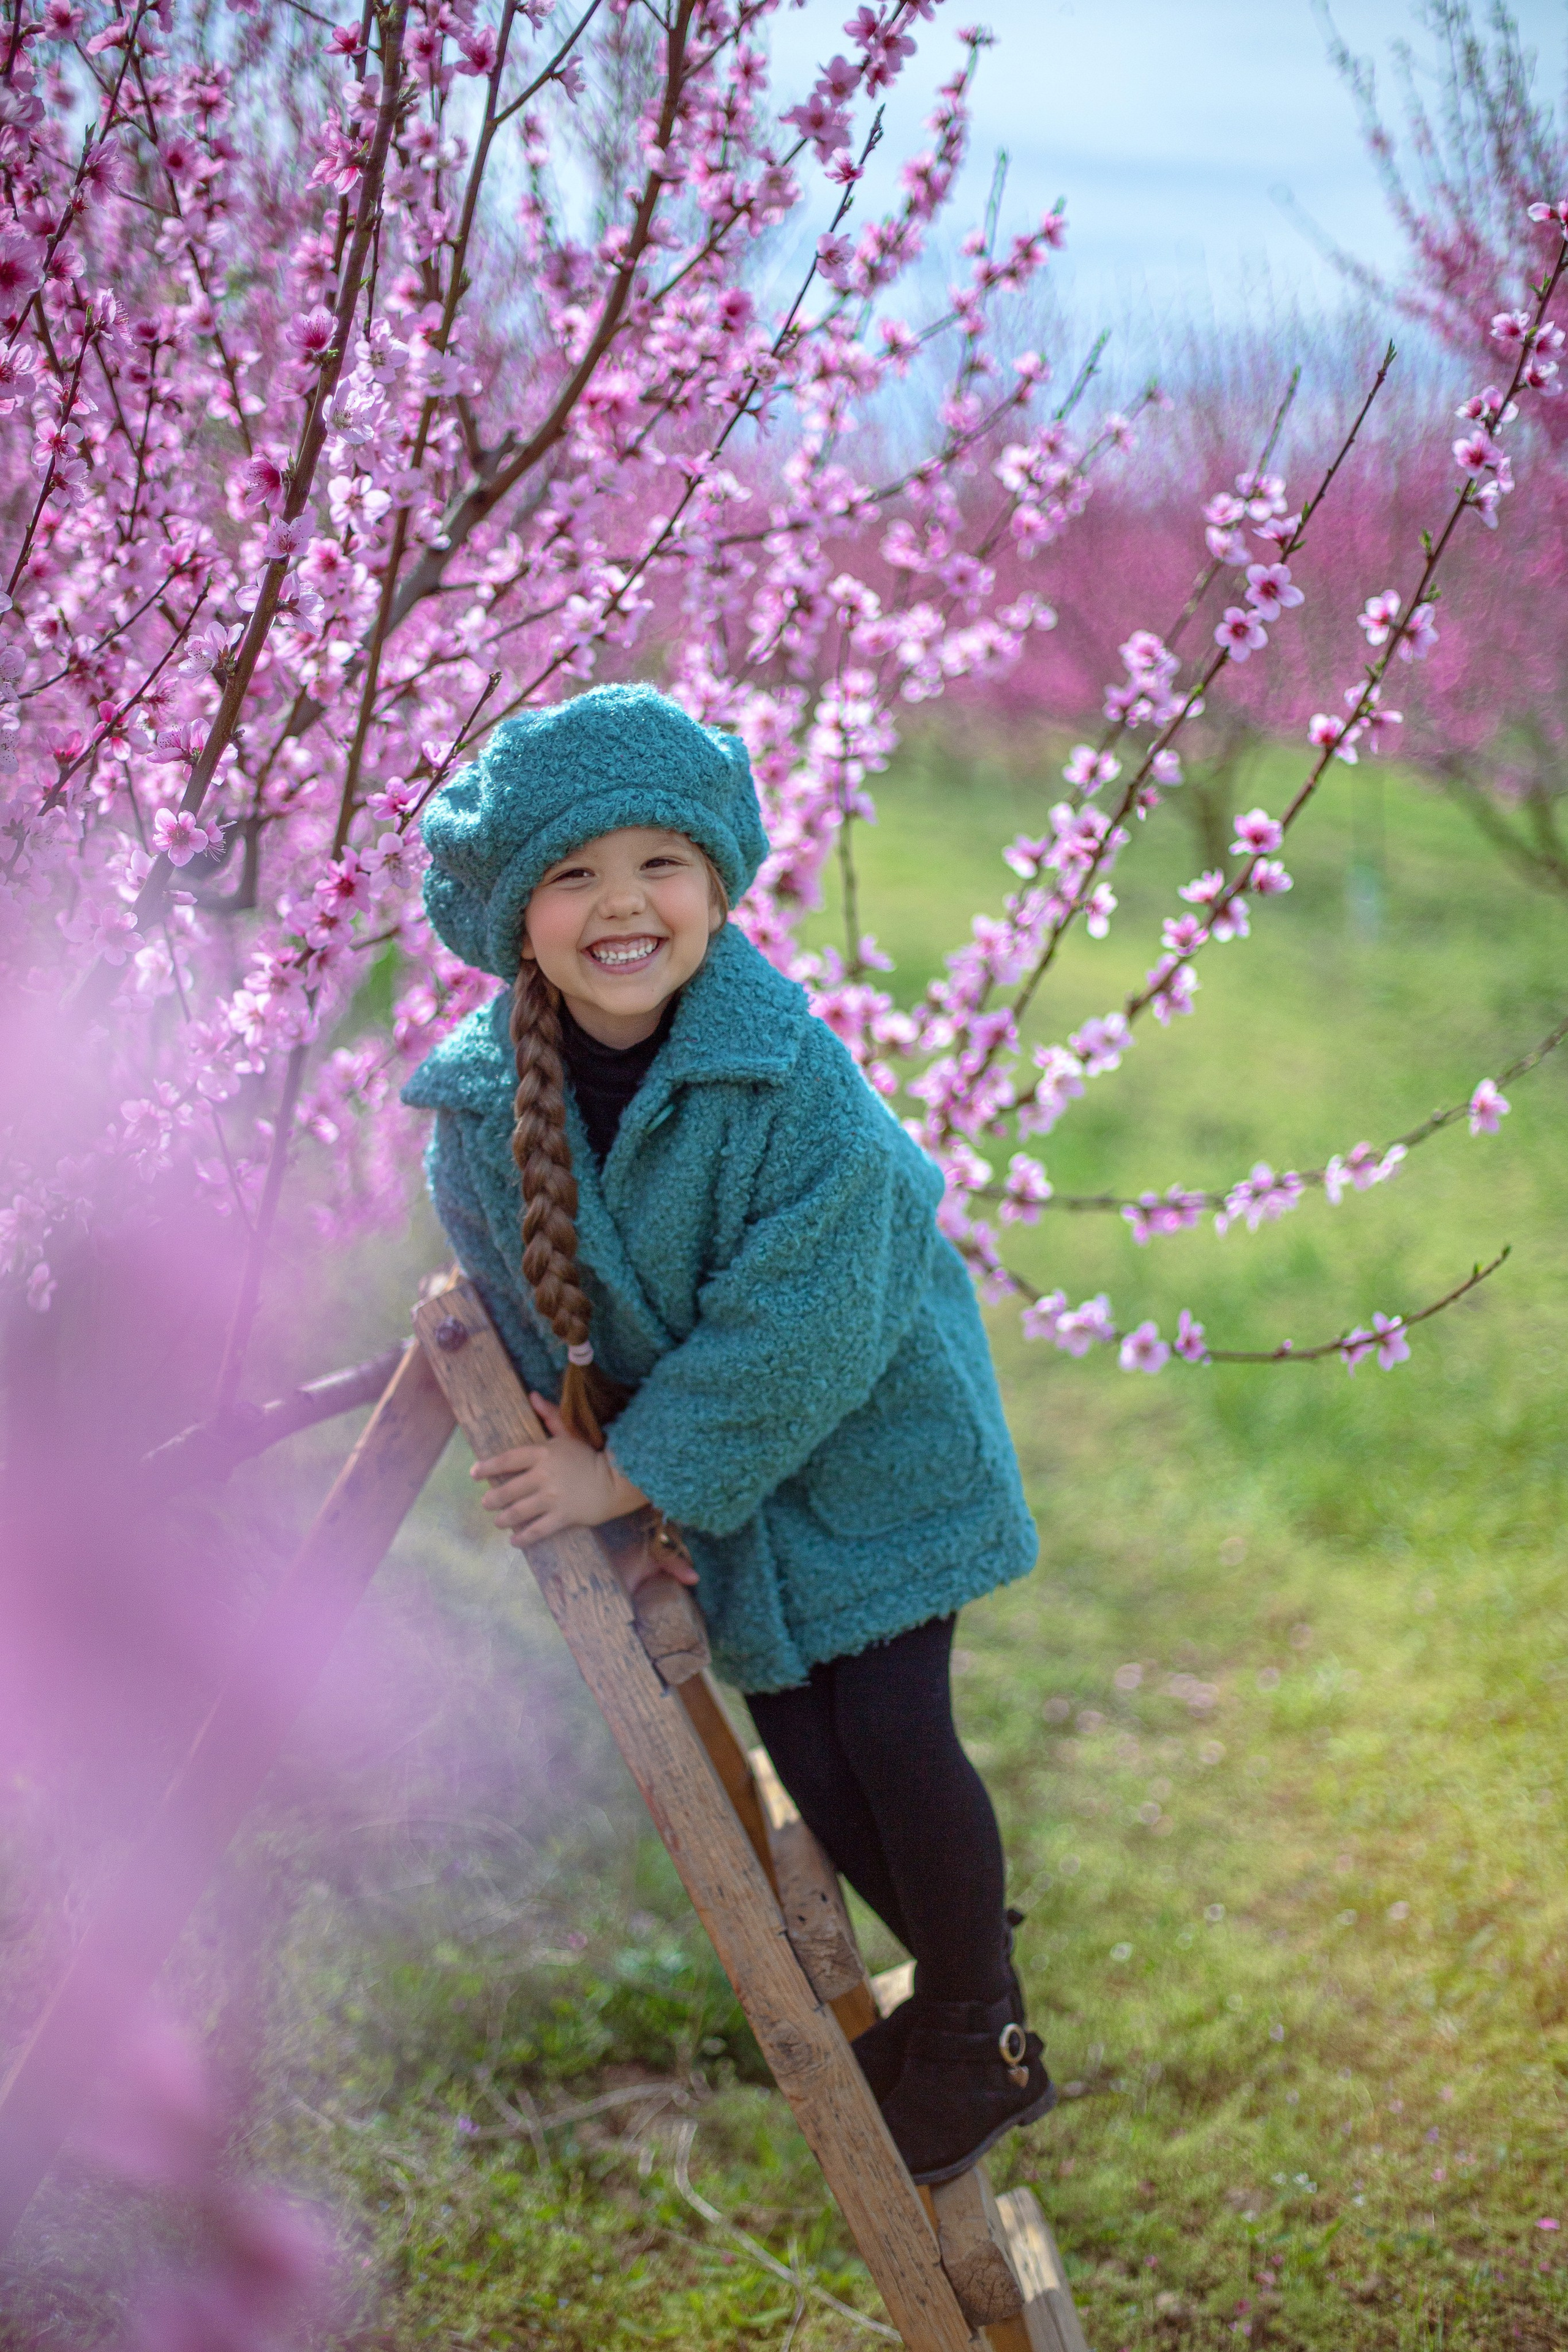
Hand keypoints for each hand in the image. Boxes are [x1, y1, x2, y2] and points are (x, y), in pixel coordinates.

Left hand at [473, 1392, 647, 1547]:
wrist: (615, 1480)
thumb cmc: (589, 1456)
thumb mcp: (569, 1433)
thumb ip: (550, 1416)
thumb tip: (533, 1395)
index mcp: (544, 1453)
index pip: (508, 1459)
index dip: (488, 1467)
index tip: (474, 1473)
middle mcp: (545, 1475)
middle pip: (509, 1489)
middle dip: (493, 1498)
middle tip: (486, 1503)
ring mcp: (553, 1497)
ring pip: (519, 1511)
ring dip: (504, 1518)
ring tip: (498, 1521)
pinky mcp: (563, 1516)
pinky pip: (538, 1529)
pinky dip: (524, 1537)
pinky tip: (515, 1541)